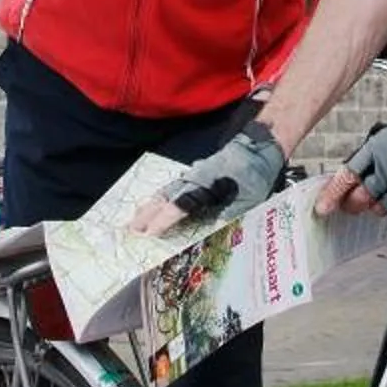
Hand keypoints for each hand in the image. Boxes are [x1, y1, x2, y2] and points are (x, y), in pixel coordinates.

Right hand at [128, 118, 285, 235]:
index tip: (149, 233)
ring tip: (135, 219)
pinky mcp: (195, 173)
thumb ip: (226, 218)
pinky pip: (171, 187)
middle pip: (165, 198)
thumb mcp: (247, 202)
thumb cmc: (253, 177)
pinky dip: (159, 198)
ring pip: (166, 191)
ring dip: (150, 206)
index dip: (164, 220)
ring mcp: (192, 175)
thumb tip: (211, 238)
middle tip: (130, 230)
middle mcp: (194, 180)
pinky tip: (154, 204)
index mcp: (205, 187)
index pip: (180, 206)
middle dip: (147, 214)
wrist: (256, 148)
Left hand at [334, 103, 386, 228]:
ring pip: (381, 208)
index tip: (323, 207)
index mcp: (376, 148)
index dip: (333, 194)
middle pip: (361, 197)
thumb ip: (372, 159)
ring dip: (383, 205)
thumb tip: (355, 180)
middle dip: (356, 203)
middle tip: (358, 203)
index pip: (347, 175)